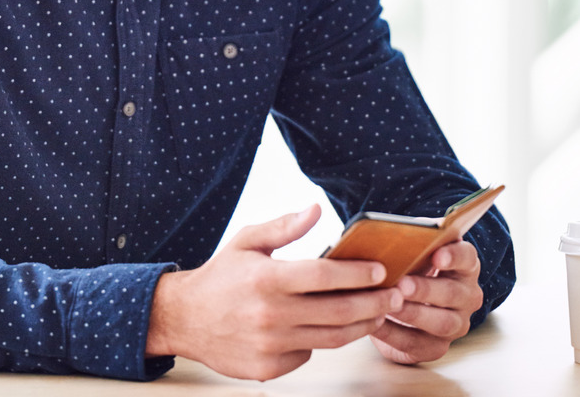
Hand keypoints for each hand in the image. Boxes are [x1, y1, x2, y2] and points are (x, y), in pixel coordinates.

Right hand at [146, 204, 403, 380]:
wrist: (183, 318)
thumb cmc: (220, 276)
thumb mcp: (247, 241)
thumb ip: (284, 227)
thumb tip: (316, 210)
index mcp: (267, 278)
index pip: (325, 277)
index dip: (357, 274)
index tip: (381, 271)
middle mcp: (270, 314)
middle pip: (337, 312)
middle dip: (373, 304)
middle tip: (396, 296)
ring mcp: (269, 345)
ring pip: (330, 339)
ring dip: (361, 327)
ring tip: (378, 314)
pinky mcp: (267, 368)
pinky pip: (307, 355)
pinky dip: (324, 342)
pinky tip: (335, 329)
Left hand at [369, 240, 484, 364]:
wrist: (407, 300)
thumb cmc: (410, 266)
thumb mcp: (413, 249)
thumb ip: (411, 239)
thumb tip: (393, 231)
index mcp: (464, 265)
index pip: (467, 258)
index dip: (454, 256)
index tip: (437, 254)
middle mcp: (467, 296)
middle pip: (453, 293)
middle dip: (427, 289)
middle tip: (402, 283)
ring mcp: (456, 324)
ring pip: (442, 322)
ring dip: (414, 314)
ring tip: (390, 305)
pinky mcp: (437, 347)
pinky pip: (418, 343)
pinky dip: (395, 334)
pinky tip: (376, 324)